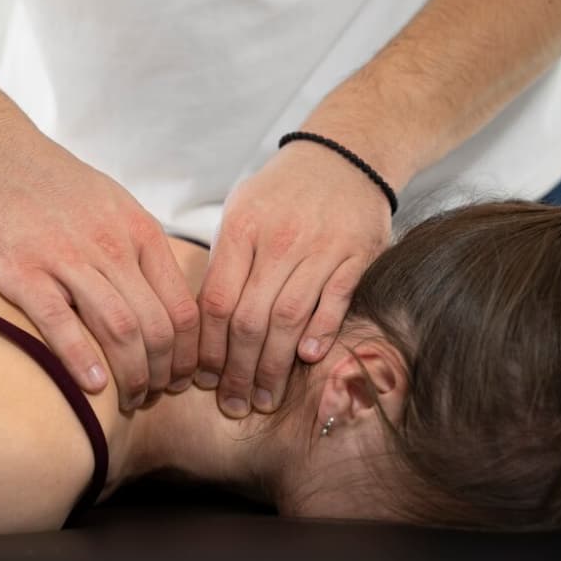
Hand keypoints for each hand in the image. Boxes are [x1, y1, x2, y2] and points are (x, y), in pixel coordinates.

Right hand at [0, 131, 199, 410]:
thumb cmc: (58, 186)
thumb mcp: (118, 205)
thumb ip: (143, 248)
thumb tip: (169, 296)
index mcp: (140, 233)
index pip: (184, 308)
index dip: (188, 353)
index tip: (180, 376)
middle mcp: (112, 247)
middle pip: (158, 327)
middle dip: (163, 373)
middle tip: (154, 396)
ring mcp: (68, 259)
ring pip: (120, 329)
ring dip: (131, 376)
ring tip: (128, 400)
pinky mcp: (24, 271)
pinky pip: (61, 323)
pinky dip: (82, 360)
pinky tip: (93, 386)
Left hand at [197, 141, 391, 417]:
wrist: (344, 155)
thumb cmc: (282, 192)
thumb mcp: (241, 212)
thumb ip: (225, 264)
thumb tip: (202, 325)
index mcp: (242, 229)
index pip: (216, 302)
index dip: (206, 348)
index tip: (202, 380)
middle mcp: (279, 240)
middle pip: (249, 319)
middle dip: (236, 370)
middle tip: (232, 404)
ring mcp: (321, 247)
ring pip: (289, 318)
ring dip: (273, 366)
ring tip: (263, 397)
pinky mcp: (358, 254)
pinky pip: (335, 301)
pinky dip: (320, 332)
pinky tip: (306, 360)